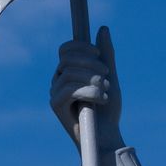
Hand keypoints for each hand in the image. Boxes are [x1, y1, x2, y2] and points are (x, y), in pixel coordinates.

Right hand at [50, 29, 121, 144]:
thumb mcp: (111, 77)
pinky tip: (102, 99)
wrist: (106, 137)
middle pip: (67, 58)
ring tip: (107, 91)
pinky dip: (90, 91)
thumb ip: (107, 55)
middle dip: (90, 63)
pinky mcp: (55, 105)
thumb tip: (103, 28)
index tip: (99, 55)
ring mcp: (55, 92)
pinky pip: (70, 88)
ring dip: (93, 79)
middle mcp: (58, 80)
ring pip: (70, 72)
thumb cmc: (108, 110)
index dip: (82, 47)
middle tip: (108, 75)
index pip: (66, 48)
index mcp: (68, 71)